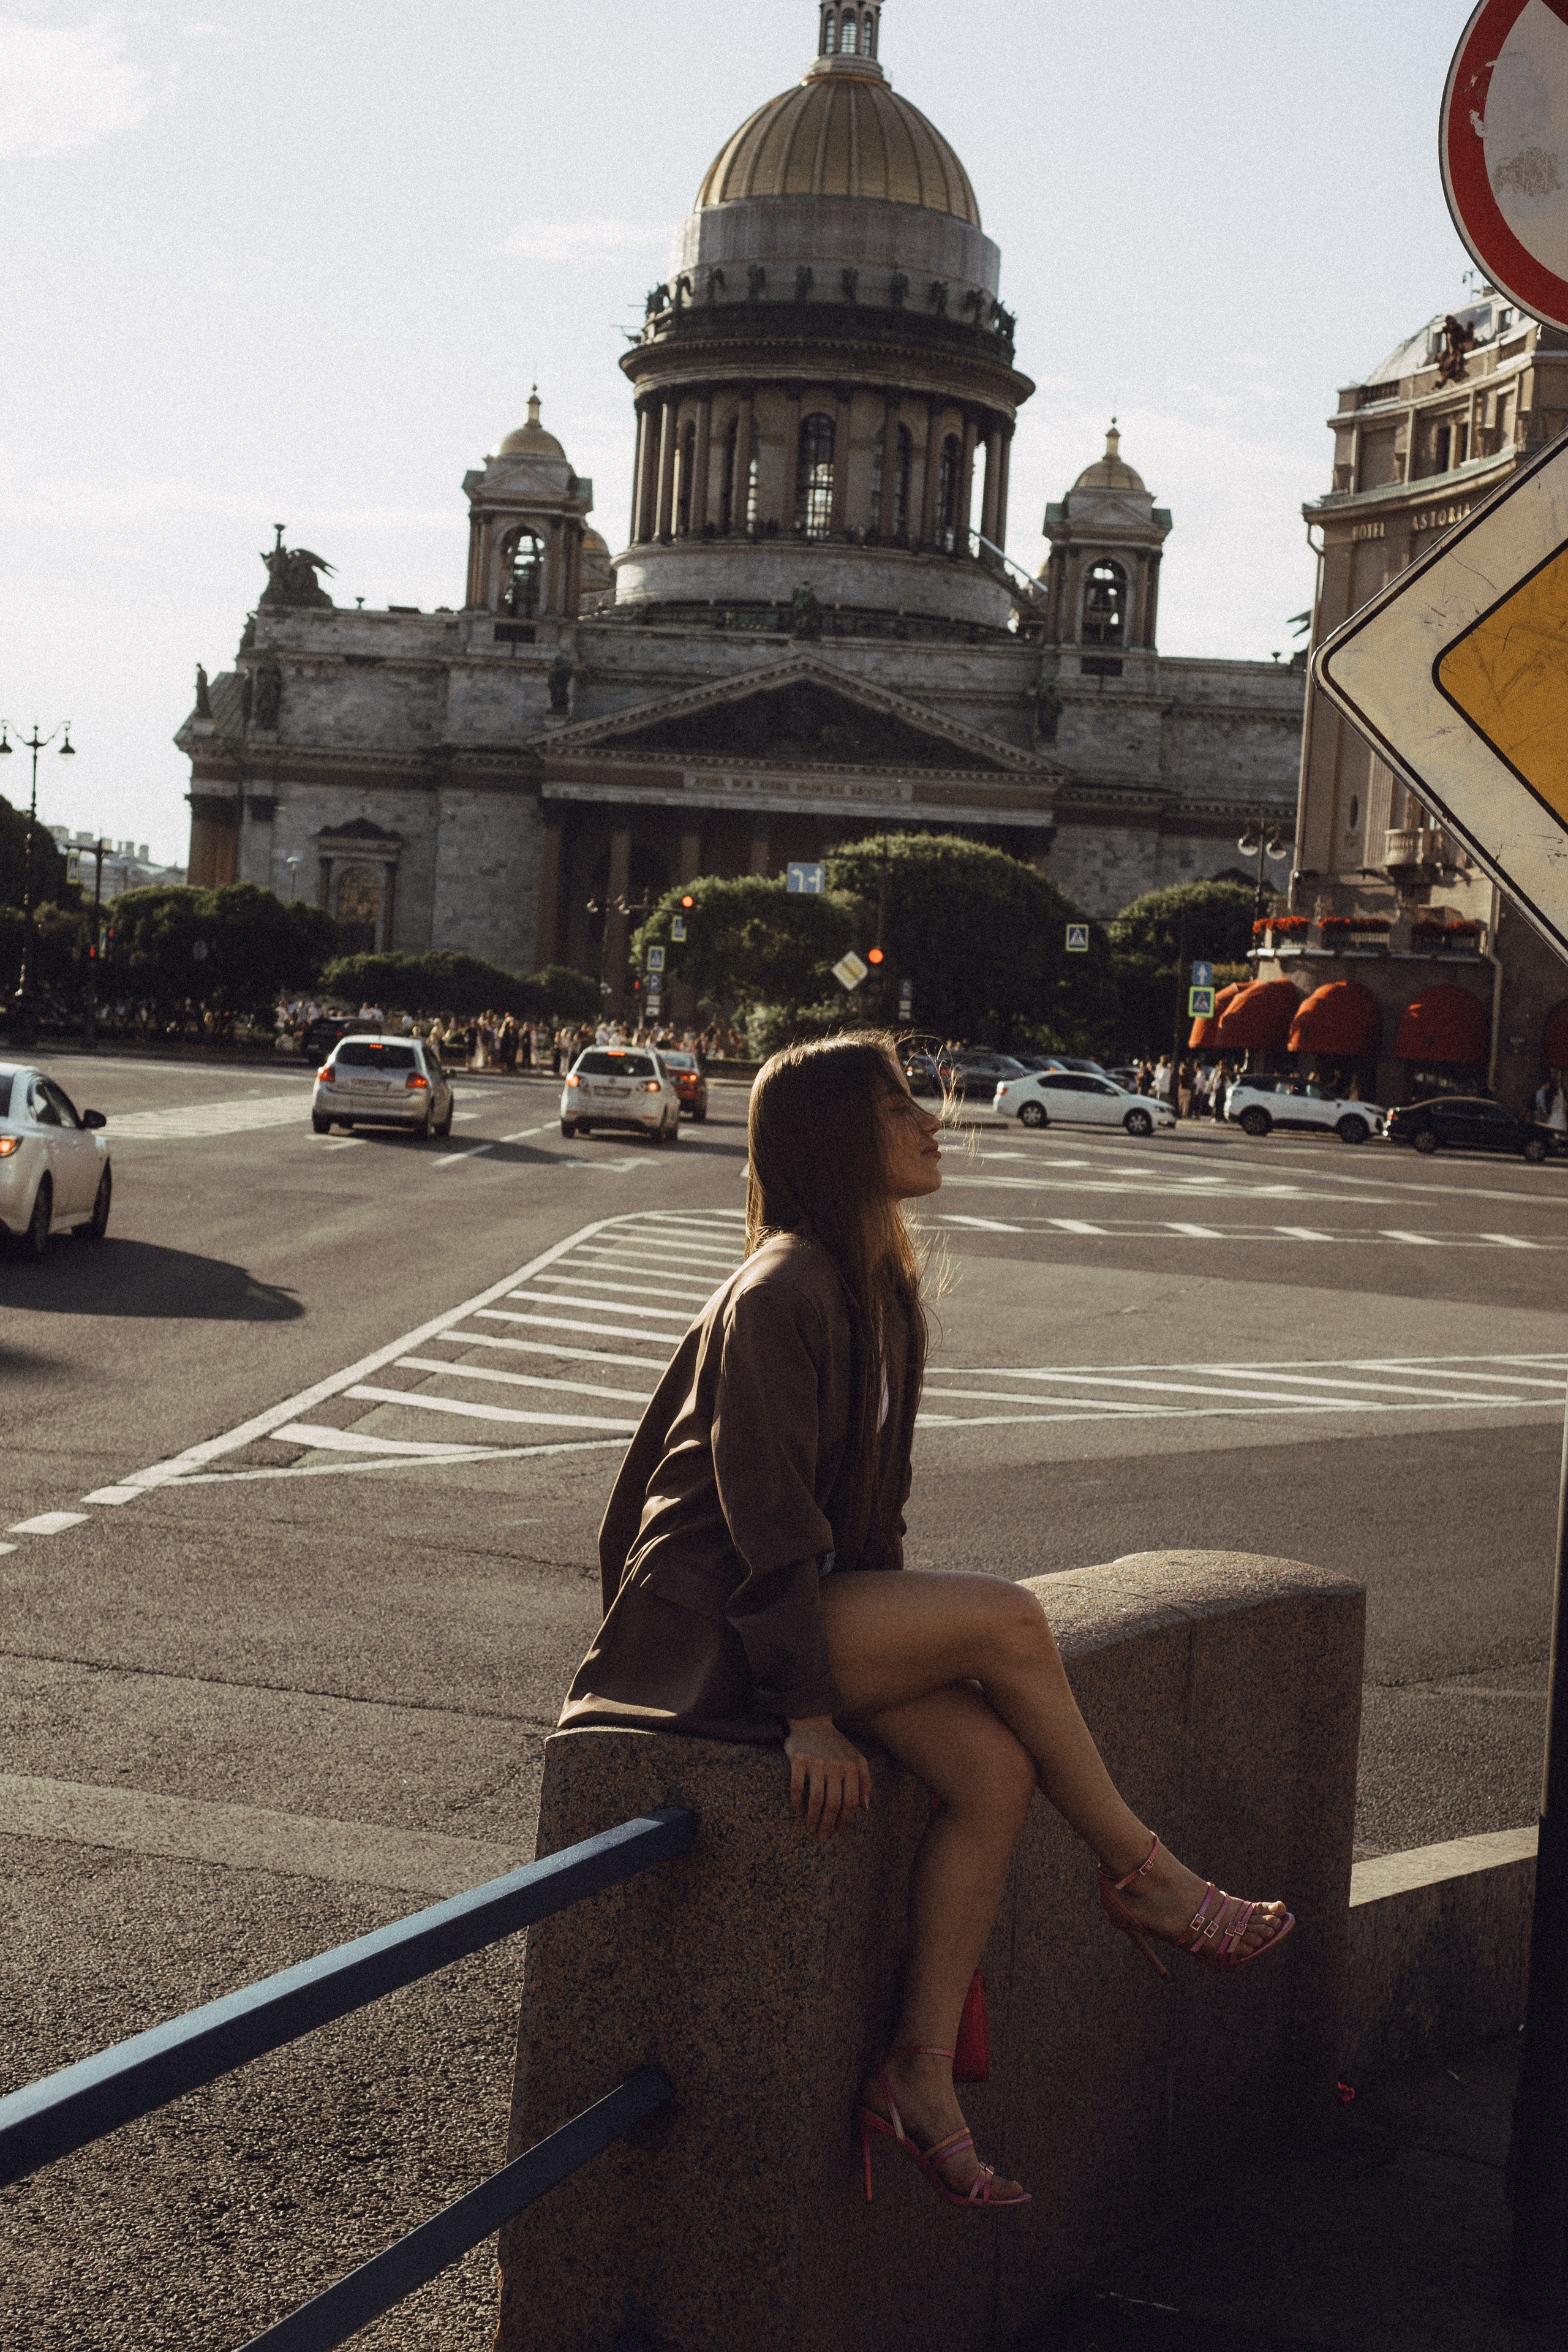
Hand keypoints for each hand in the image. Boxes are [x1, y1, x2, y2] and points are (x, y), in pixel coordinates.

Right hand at [785, 1718, 872, 1839]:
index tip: (839, 1830)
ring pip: (816, 1799)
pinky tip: (799, 1812)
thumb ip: (865, 1781)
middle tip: (823, 1836)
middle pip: (834, 1803)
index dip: (846, 1819)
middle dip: (828, 1824)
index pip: (851, 1801)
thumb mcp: (856, 1758)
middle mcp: (835, 1765)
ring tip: (811, 1828)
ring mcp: (816, 1762)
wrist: (812, 1721)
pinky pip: (797, 1787)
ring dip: (813, 1818)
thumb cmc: (836, 1745)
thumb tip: (865, 1808)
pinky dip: (798, 1803)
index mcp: (851, 1766)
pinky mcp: (798, 1760)